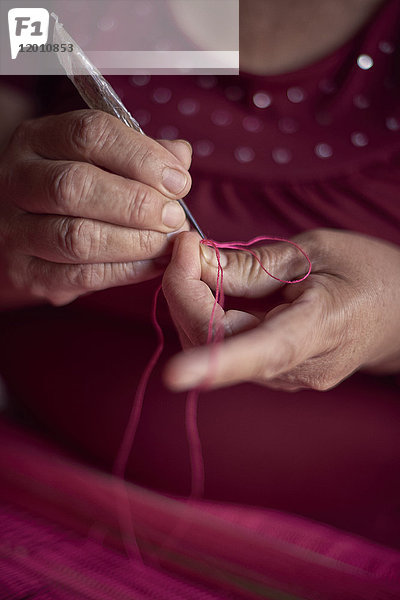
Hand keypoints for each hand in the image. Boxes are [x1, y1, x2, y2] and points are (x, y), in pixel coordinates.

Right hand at [0, 110, 191, 307]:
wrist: (30, 232)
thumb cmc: (76, 189)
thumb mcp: (101, 159)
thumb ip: (140, 153)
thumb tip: (180, 157)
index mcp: (37, 139)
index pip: (89, 134)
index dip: (142, 157)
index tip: (178, 180)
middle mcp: (17, 179)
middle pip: (76, 185)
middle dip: (138, 204)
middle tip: (174, 217)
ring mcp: (15, 229)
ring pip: (78, 237)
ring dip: (135, 242)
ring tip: (167, 242)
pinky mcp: (27, 272)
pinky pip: (82, 275)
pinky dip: (127, 271)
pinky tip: (154, 264)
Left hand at [162, 230, 399, 391]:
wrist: (399, 311)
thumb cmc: (367, 273)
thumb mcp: (313, 252)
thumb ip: (252, 265)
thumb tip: (195, 262)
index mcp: (320, 329)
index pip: (263, 354)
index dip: (216, 365)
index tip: (174, 375)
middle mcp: (299, 366)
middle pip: (219, 344)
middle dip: (185, 294)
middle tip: (186, 247)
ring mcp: (286, 376)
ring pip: (214, 347)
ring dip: (192, 302)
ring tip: (198, 259)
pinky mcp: (275, 372)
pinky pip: (226, 346)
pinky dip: (207, 312)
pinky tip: (213, 284)